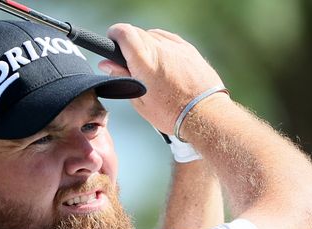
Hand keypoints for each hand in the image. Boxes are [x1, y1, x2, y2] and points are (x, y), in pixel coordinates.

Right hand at [99, 24, 225, 133]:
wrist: (204, 114)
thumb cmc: (171, 113)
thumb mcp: (139, 101)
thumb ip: (122, 77)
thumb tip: (107, 64)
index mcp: (145, 62)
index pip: (124, 32)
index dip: (114, 34)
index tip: (112, 41)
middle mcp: (160, 49)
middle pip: (137, 33)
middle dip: (128, 43)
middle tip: (129, 62)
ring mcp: (176, 47)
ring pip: (153, 34)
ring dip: (146, 44)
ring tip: (148, 65)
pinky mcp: (189, 49)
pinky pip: (169, 39)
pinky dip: (161, 45)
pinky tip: (162, 61)